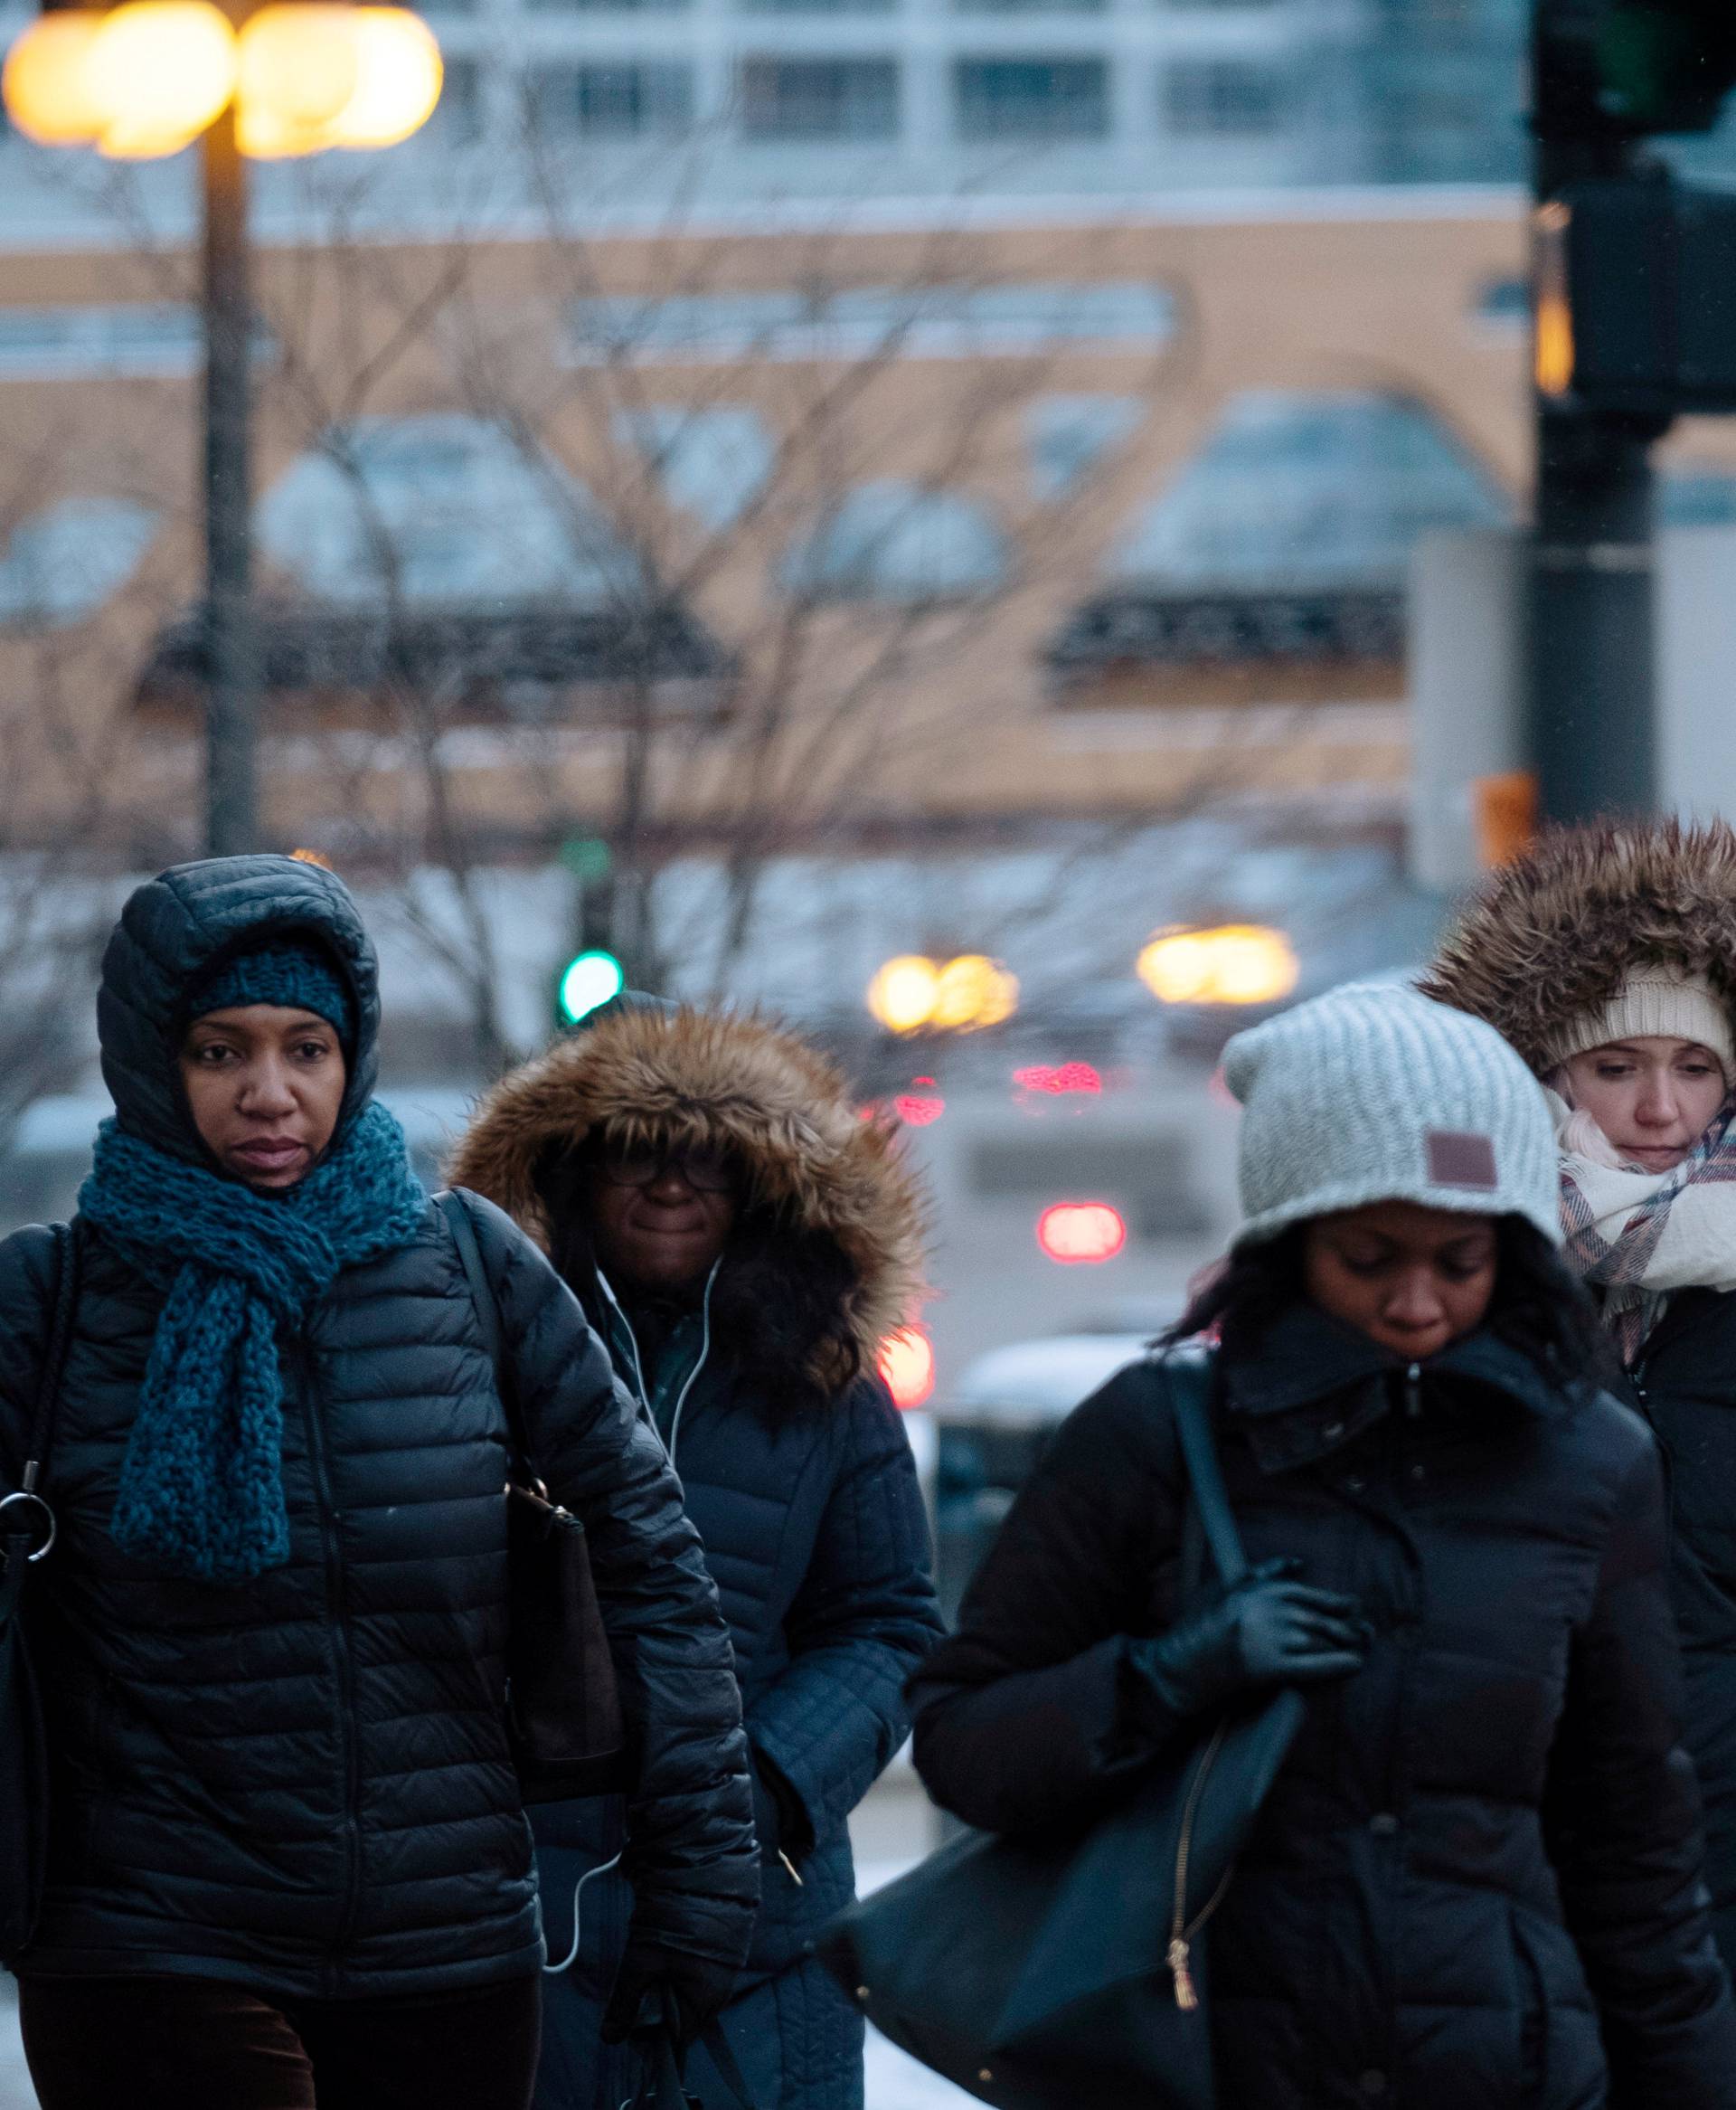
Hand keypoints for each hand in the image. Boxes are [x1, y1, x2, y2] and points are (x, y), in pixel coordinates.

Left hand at [600, 1934, 740, 2046]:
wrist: (699, 1870)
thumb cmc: (671, 1920)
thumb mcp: (641, 1962)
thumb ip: (625, 2003)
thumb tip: (610, 2038)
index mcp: (706, 1999)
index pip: (677, 2037)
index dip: (650, 2035)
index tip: (630, 2023)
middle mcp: (722, 1991)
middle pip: (686, 2018)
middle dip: (660, 2011)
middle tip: (640, 1989)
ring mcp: (726, 1970)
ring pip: (692, 1996)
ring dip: (670, 1989)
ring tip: (654, 1966)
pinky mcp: (724, 1952)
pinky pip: (700, 1977)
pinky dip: (682, 1973)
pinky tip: (669, 1955)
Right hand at [1128, 1558, 1366, 1725]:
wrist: (1181, 1665)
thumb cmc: (1202, 1625)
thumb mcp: (1228, 1586)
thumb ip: (1265, 1572)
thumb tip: (1300, 1562)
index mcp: (1259, 1589)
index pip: (1310, 1594)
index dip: (1338, 1603)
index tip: (1355, 1608)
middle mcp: (1268, 1610)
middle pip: (1322, 1619)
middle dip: (1351, 1627)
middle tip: (1368, 1633)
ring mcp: (1269, 1639)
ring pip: (1321, 1641)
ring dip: (1349, 1646)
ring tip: (1364, 1649)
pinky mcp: (1269, 1668)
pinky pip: (1314, 1666)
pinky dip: (1339, 1665)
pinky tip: (1356, 1664)